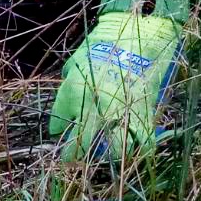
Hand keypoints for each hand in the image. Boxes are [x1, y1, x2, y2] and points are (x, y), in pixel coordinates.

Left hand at [49, 11, 182, 160]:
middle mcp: (105, 108)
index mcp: (83, 97)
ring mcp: (126, 112)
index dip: (70, 152)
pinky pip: (145, 142)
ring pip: (121, 149)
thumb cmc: (96, 57)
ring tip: (108, 153)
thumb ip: (63, 105)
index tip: (67, 157)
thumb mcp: (71, 75)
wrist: (131, 43)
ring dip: (114, 155)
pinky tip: (132, 150)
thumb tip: (55, 130)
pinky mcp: (145, 114)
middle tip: (86, 157)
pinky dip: (139, 150)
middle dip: (89, 157)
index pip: (73, 135)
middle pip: (95, 146)